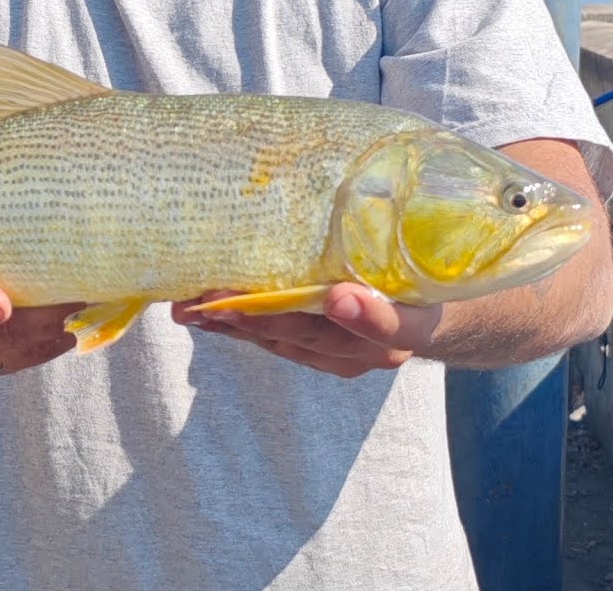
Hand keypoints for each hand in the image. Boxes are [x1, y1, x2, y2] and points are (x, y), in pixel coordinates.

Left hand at [172, 283, 440, 378]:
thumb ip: (389, 257)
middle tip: (217, 303)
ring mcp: (339, 356)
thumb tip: (340, 257)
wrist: (423, 310)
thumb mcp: (421, 263)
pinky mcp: (312, 354)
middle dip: (260, 318)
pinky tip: (200, 313)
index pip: (390, 327)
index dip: (364, 315)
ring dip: (231, 325)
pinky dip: (233, 326)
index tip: (338, 297)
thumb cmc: (420, 277)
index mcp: (409, 324)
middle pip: (313, 336)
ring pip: (281, 342)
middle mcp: (372, 350)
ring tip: (189, 309)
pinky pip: (270, 341)